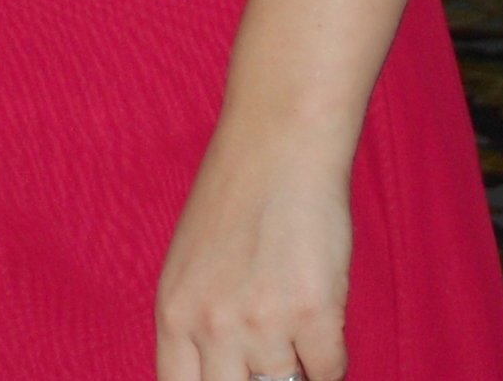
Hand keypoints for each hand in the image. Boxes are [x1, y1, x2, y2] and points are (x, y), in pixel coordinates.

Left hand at [153, 120, 353, 380]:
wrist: (278, 145)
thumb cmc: (238, 200)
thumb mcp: (194, 267)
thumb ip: (199, 325)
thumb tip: (224, 375)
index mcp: (173, 311)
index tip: (234, 376)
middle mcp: (210, 324)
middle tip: (271, 361)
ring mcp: (261, 323)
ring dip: (296, 370)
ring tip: (294, 333)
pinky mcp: (313, 314)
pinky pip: (327, 373)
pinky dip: (329, 360)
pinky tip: (321, 324)